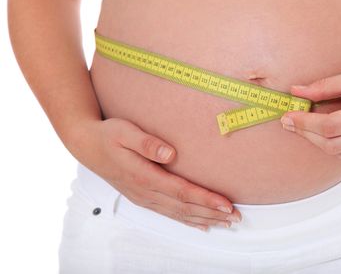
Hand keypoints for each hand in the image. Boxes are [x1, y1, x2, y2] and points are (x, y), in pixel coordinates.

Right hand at [70, 118, 241, 231]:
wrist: (86, 145)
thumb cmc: (108, 136)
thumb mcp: (124, 131)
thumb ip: (146, 143)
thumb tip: (170, 153)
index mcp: (143, 176)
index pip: (181, 191)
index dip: (206, 199)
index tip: (226, 203)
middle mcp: (145, 192)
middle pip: (184, 207)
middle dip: (212, 213)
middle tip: (236, 217)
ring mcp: (144, 198)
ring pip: (179, 214)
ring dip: (204, 219)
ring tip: (226, 223)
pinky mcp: (143, 198)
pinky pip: (169, 214)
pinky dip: (188, 221)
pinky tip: (201, 226)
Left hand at [280, 50, 340, 159]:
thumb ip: (323, 87)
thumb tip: (295, 92)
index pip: (329, 127)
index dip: (304, 123)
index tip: (288, 116)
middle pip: (333, 145)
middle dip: (308, 134)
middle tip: (291, 123)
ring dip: (321, 141)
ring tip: (308, 126)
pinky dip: (340, 145)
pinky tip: (331, 132)